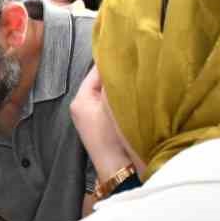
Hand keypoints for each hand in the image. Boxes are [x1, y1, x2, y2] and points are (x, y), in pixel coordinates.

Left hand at [69, 67, 133, 181]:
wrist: (119, 169)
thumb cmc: (112, 138)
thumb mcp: (113, 104)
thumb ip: (115, 82)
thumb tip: (121, 62)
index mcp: (80, 99)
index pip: (96, 69)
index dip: (114, 59)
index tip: (130, 51)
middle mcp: (83, 106)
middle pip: (102, 81)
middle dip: (119, 73)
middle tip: (138, 64)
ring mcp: (93, 116)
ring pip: (109, 91)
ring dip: (122, 86)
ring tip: (139, 78)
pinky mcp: (103, 124)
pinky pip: (113, 103)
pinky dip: (123, 98)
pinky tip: (136, 95)